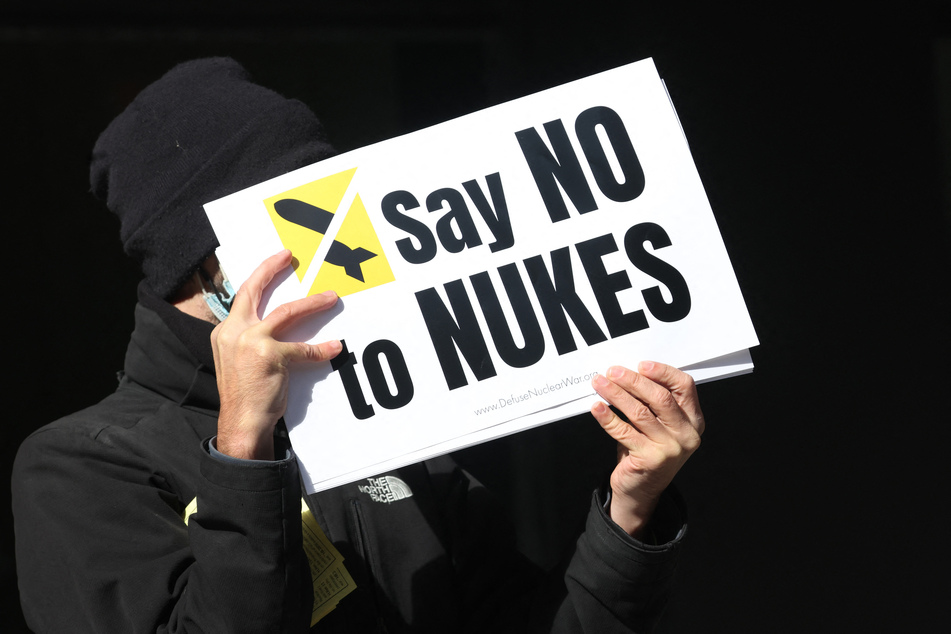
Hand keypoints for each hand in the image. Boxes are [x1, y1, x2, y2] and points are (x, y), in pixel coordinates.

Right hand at [211, 250, 342, 459]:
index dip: (260, 276)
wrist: (241, 421)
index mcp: (225, 331)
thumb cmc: (243, 395)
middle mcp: (234, 331)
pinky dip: (322, 348)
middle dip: (272, 268)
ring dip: (313, 303)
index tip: (276, 262)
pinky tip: (334, 347)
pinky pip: (303, 348)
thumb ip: (249, 339)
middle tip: (290, 256)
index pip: (243, 296)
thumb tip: (274, 326)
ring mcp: (251, 342)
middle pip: (255, 290)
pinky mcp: (270, 355)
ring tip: (331, 297)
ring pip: (288, 312)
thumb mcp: (236, 360)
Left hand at [591, 361, 703, 537]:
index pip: (685, 387)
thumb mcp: (659, 425)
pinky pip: (624, 432)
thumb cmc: (647, 449)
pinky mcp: (650, 460)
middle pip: (660, 397)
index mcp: (693, 420)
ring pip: (640, 413)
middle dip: (634, 381)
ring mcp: (670, 449)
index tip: (641, 364)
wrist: (641, 490)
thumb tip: (627, 372)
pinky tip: (596, 407)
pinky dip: (608, 418)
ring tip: (599, 384)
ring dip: (616, 395)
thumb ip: (652, 402)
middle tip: (613, 371)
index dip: (663, 372)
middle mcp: (686, 434)